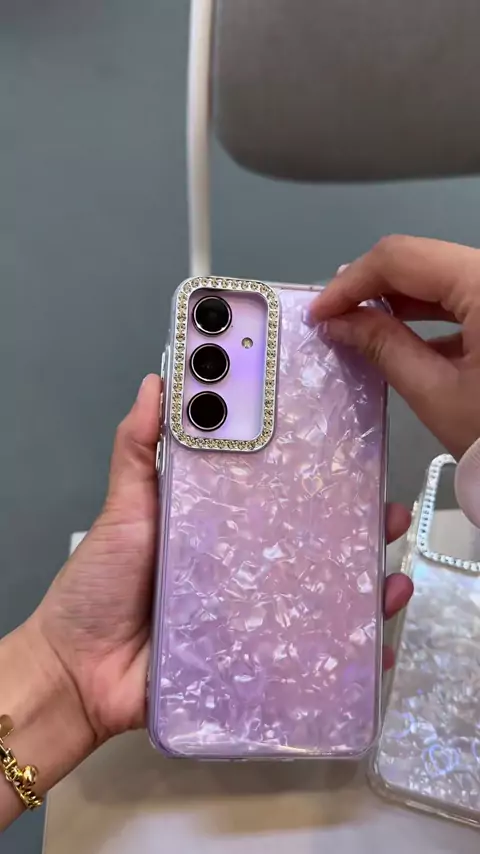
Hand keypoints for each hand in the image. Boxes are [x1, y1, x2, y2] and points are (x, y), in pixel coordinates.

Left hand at [32, 374, 411, 745]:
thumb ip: (138, 449)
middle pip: (314, 544)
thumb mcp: (124, 509)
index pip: (280, 494)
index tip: (355, 456)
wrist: (78, 672)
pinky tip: (375, 650)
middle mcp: (245, 567)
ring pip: (321, 596)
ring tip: (391, 581)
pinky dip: (346, 653)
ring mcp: (254, 615)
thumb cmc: (98, 586)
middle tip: (388, 514)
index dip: (319, 477)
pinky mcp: (253, 661)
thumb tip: (156, 380)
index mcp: (221, 526)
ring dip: (365, 588)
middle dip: (358, 528)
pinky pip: (309, 655)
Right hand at [309, 236, 479, 459]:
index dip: (352, 281)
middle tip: (333, 317)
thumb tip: (338, 321)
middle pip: (421, 260)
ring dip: (398, 298)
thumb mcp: (436, 392)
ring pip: (441, 275)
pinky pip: (464, 296)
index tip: (319, 312)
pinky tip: (400, 335)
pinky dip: (429, 312)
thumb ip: (383, 345)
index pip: (401, 258)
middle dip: (371, 287)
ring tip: (358, 324)